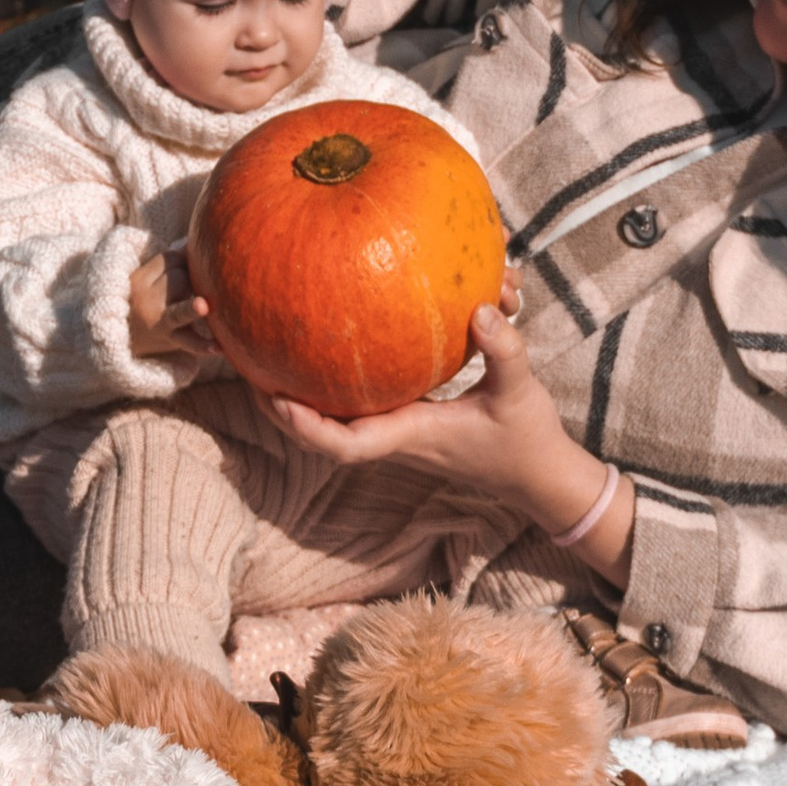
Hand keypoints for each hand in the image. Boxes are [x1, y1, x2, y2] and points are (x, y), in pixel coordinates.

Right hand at [129, 249, 209, 361]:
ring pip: (180, 308)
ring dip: (191, 308)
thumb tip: (203, 240)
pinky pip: (188, 342)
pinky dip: (204, 345)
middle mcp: (146, 300)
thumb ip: (173, 261)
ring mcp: (159, 321)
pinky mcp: (170, 339)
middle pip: (179, 281)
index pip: (170, 259)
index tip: (182, 267)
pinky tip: (219, 347)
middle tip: (180, 291)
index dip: (183, 260)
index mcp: (139, 279)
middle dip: (188, 283)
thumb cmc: (143, 299)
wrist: (123, 339)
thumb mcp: (147, 278)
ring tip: (202, 306)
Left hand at [259, 303, 637, 579]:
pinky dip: (335, 385)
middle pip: (322, 432)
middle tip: (246, 363)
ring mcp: (400, 433)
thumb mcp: (522, 390)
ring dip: (300, 393)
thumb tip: (480, 309)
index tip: (277, 399)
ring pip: (336, 419)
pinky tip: (325, 349)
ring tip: (264, 353)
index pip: (346, 446)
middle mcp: (396, 438)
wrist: (540, 476)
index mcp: (412, 437)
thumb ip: (504, 350)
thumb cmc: (529, 439)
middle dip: (282, 404)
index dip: (307, 427)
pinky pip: (360, 405)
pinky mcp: (410, 423)